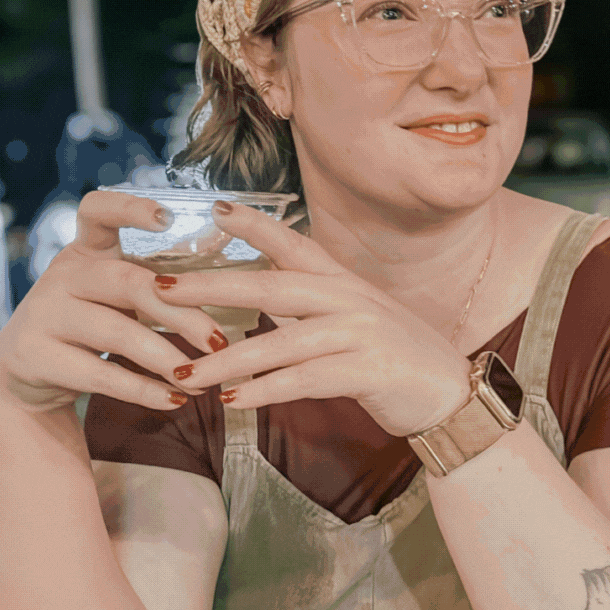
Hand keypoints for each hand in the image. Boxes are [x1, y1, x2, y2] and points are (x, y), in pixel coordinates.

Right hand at [0, 191, 230, 413]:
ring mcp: (44, 315)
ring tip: (203, 378)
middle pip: (126, 282)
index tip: (168, 217)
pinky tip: (175, 400)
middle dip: (178, 312)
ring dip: (165, 357)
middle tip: (218, 340)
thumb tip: (232, 289)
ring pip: (115, 332)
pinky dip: (143, 390)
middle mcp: (62, 276)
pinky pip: (99, 375)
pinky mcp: (35, 357)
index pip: (97, 211)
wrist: (25, 373)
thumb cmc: (91, 323)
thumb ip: (155, 285)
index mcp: (85, 251)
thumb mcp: (113, 294)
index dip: (130, 208)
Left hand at [152, 201, 473, 438]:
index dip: (256, 226)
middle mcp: (350, 298)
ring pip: (281, 342)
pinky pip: (304, 380)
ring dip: (226, 360)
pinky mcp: (368, 371)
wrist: (450, 395)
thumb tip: (260, 293)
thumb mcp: (356, 319)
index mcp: (344, 281)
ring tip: (182, 373)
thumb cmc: (395, 358)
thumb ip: (310, 306)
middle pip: (272, 287)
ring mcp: (361, 333)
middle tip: (159, 288)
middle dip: (212, 287)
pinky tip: (233, 401)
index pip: (294, 245)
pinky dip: (265, 390)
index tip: (215, 209)